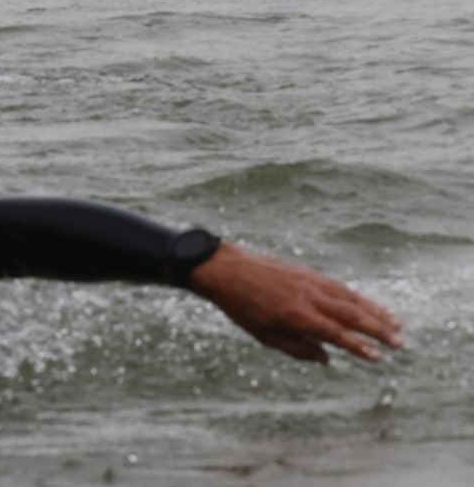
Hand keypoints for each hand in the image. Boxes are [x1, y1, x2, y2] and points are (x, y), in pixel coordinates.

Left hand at [191, 242, 403, 363]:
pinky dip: (359, 297)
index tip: (379, 357)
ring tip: (397, 325)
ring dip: (376, 312)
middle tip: (402, 343)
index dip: (359, 347)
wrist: (226, 269)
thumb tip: (327, 358)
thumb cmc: (242, 306)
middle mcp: (308, 296)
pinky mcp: (308, 272)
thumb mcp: (265, 336)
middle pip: (352, 314)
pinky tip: (370, 306)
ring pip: (350, 298)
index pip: (336, 334)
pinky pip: (339, 287)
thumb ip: (298, 349)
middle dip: (379, 330)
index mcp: (297, 315)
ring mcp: (310, 281)